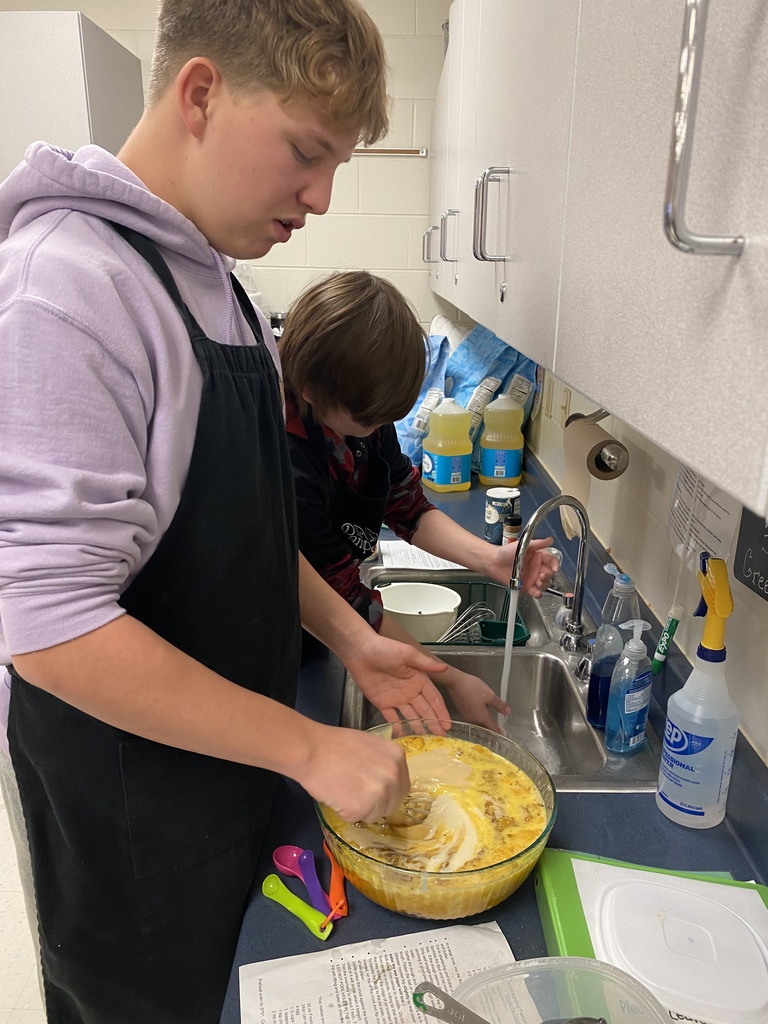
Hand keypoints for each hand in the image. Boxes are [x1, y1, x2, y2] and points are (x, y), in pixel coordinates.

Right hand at [296, 724, 410, 822]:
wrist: (312, 750)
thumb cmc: (335, 744)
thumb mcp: (370, 745)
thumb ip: (384, 763)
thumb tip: (387, 781)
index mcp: (397, 757)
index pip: (402, 787)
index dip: (388, 792)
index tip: (374, 790)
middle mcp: (393, 775)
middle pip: (392, 804)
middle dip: (376, 803)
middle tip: (355, 792)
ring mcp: (378, 793)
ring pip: (375, 814)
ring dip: (361, 808)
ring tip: (344, 790)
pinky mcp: (360, 808)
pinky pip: (357, 818)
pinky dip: (345, 812)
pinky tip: (337, 795)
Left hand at [344, 631, 449, 729]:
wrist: (360, 651)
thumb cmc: (385, 648)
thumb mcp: (408, 654)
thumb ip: (425, 664)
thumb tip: (445, 669)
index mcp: (419, 679)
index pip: (434, 699)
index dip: (441, 712)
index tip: (448, 724)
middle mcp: (410, 691)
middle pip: (425, 710)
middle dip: (433, 723)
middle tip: (441, 737)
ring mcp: (397, 699)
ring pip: (411, 716)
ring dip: (418, 727)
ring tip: (426, 740)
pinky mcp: (382, 703)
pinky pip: (392, 718)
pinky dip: (398, 727)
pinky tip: (404, 735)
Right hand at [440, 668, 509, 733]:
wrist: (455, 682)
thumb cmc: (471, 687)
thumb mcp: (489, 695)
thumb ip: (499, 705)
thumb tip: (507, 711)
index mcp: (482, 718)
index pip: (493, 729)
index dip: (500, 732)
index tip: (504, 734)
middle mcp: (473, 720)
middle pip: (485, 729)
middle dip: (492, 729)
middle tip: (498, 729)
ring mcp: (466, 716)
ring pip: (478, 724)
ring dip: (484, 724)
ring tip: (490, 722)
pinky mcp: (462, 711)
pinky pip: (472, 718)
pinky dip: (478, 718)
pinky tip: (479, 713)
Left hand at [487, 536, 558, 596]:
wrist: (494, 562)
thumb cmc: (506, 552)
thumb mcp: (523, 545)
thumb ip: (538, 543)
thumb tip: (550, 540)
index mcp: (538, 557)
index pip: (551, 561)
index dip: (555, 564)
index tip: (554, 568)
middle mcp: (536, 567)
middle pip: (549, 573)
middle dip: (548, 576)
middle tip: (542, 576)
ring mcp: (532, 577)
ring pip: (544, 583)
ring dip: (544, 584)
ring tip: (538, 582)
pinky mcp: (526, 586)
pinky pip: (535, 592)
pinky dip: (537, 593)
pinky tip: (536, 592)